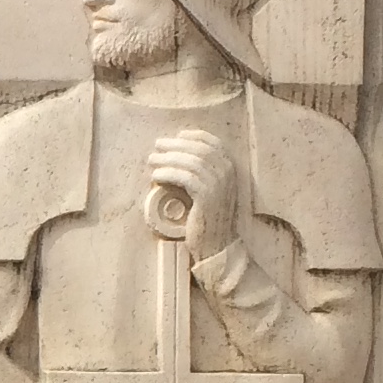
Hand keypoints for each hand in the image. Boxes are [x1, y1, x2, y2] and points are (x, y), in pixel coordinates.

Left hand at [147, 127, 241, 260]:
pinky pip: (184, 177)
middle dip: (175, 144)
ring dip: (167, 158)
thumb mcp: (211, 191)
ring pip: (190, 161)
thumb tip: (179, 155)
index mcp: (231, 168)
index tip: (177, 136)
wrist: (219, 245)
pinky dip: (168, 173)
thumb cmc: (210, 219)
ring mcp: (219, 184)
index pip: (213, 142)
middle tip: (157, 145)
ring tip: (152, 160)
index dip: (193, 136)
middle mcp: (228, 172)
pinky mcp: (206, 196)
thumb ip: (203, 174)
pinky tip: (156, 176)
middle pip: (199, 148)